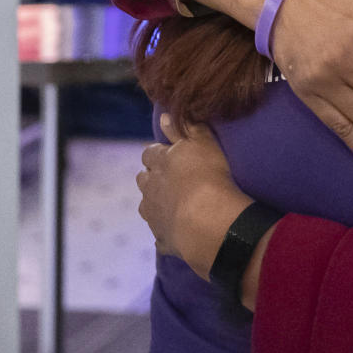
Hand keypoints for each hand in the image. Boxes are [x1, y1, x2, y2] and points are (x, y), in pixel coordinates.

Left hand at [137, 114, 251, 279]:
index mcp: (159, 162)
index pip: (150, 153)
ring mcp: (154, 214)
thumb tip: (165, 115)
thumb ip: (185, 127)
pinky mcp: (162, 237)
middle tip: (171, 178)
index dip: (158, 153)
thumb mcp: (202, 142)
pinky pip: (160, 234)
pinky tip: (178, 231)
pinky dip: (166, 230)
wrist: (206, 220)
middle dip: (153, 177)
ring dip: (156, 203)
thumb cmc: (208, 176)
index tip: (169, 154)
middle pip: (144, 179)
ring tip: (175, 204)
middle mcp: (150, 187)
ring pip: (147, 206)